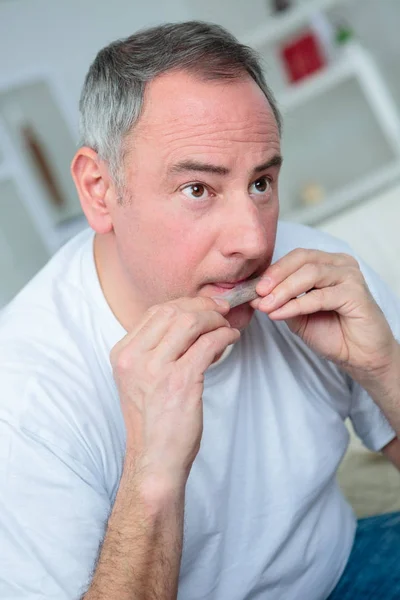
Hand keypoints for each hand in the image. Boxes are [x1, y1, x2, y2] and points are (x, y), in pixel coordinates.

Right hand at [110, 297, 238, 485]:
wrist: (154, 458)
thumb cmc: (153, 420)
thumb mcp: (140, 378)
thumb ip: (155, 349)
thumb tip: (188, 321)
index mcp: (123, 354)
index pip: (155, 312)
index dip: (184, 303)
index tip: (203, 307)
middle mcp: (135, 358)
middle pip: (173, 311)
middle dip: (202, 306)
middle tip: (221, 311)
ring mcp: (156, 369)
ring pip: (191, 322)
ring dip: (215, 319)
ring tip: (226, 327)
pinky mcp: (181, 381)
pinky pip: (208, 344)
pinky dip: (224, 336)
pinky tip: (230, 339)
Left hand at [251, 249, 396, 384]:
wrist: (359, 356)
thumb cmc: (333, 333)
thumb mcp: (298, 315)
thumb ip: (281, 301)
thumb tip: (255, 296)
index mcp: (328, 263)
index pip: (297, 257)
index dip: (274, 270)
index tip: (253, 288)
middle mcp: (341, 265)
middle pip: (303, 260)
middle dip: (276, 277)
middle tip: (258, 294)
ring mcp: (350, 277)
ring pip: (310, 274)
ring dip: (284, 290)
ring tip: (267, 306)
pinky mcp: (356, 294)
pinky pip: (319, 296)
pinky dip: (296, 305)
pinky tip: (280, 313)